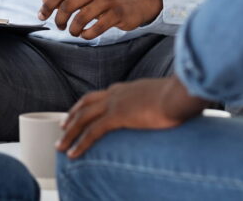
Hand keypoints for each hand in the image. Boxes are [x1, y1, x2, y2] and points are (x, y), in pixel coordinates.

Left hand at [37, 0, 162, 39]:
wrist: (138, 1)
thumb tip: (44, 0)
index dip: (48, 5)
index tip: (42, 16)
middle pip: (68, 5)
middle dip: (59, 19)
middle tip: (60, 26)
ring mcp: (108, 0)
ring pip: (81, 18)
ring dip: (73, 30)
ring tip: (74, 32)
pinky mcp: (117, 14)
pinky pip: (96, 28)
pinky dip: (86, 34)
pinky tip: (86, 34)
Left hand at [57, 76, 206, 158]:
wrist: (181, 94)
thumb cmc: (180, 97)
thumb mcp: (165, 98)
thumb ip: (159, 104)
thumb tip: (165, 111)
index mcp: (127, 88)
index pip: (101, 95)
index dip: (87, 105)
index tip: (80, 113)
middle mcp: (117, 92)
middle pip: (86, 104)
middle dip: (72, 117)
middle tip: (62, 127)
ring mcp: (115, 103)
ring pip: (83, 118)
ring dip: (69, 133)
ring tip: (61, 146)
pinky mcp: (118, 116)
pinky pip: (92, 132)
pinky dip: (80, 143)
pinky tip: (73, 154)